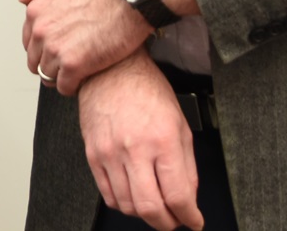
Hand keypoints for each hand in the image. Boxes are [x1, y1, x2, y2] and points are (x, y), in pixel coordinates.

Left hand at [20, 0, 151, 94]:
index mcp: (37, 10)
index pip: (28, 38)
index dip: (42, 45)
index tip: (55, 47)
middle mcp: (42, 30)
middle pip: (36, 59)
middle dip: (48, 62)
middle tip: (66, 62)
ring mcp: (56, 49)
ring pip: (48, 74)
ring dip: (60, 75)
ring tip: (75, 73)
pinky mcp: (75, 65)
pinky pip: (65, 86)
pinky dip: (72, 86)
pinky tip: (83, 80)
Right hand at [78, 53, 201, 230]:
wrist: (111, 71)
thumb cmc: (147, 91)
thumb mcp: (180, 125)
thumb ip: (187, 165)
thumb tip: (188, 198)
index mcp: (163, 140)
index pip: (178, 196)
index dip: (189, 217)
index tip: (193, 220)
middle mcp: (135, 149)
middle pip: (150, 209)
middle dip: (167, 223)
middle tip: (175, 220)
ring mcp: (111, 154)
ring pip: (128, 206)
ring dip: (146, 215)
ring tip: (156, 207)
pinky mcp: (93, 155)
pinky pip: (108, 195)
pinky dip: (124, 204)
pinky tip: (135, 197)